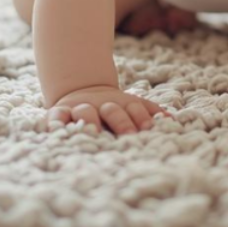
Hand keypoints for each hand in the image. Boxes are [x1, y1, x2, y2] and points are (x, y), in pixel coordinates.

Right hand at [48, 85, 172, 135]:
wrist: (82, 90)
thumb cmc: (113, 108)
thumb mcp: (131, 105)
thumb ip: (149, 112)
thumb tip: (172, 121)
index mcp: (121, 103)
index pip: (134, 107)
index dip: (142, 116)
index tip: (150, 129)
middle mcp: (101, 104)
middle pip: (112, 110)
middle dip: (121, 122)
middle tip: (129, 136)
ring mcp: (81, 107)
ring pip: (85, 112)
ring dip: (90, 121)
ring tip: (92, 133)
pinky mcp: (61, 112)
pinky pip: (56, 116)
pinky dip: (55, 121)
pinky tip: (56, 129)